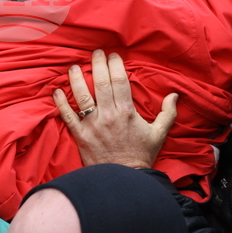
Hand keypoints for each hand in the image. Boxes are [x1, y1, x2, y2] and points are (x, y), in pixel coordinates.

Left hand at [53, 49, 177, 169]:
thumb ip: (167, 113)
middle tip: (95, 52)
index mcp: (127, 112)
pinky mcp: (80, 136)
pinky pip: (68, 116)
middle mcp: (109, 115)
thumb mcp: (159, 134)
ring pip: (82, 97)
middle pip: (101, 84)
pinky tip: (57, 91)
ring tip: (74, 67)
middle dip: (97, 65)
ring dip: (76, 79)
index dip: (115, 65)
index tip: (113, 55)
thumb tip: (174, 95)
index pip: (120, 82)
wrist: (125, 180)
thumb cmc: (141, 156)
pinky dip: (61, 104)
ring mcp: (93, 125)